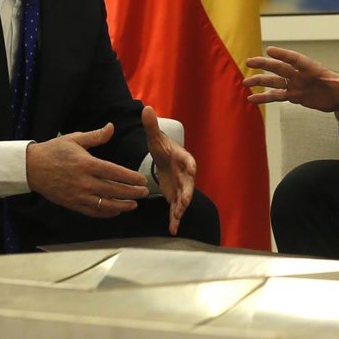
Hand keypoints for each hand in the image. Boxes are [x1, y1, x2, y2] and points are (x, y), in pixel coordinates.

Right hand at [26, 124, 149, 217]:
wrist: (31, 167)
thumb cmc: (54, 151)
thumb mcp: (74, 139)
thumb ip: (96, 136)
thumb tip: (112, 127)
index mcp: (86, 164)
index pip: (114, 173)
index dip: (130, 178)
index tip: (142, 180)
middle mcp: (84, 181)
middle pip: (113, 190)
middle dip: (132, 193)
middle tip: (144, 193)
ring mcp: (78, 195)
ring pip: (105, 204)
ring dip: (122, 205)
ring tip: (134, 204)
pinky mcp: (72, 204)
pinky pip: (92, 212)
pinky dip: (106, 213)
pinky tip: (116, 211)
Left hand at [142, 105, 194, 234]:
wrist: (164, 158)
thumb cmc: (162, 147)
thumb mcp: (155, 138)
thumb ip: (151, 125)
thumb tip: (146, 108)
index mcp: (183, 158)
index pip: (189, 161)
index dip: (191, 166)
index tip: (192, 170)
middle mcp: (186, 174)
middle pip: (189, 184)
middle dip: (187, 193)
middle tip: (185, 201)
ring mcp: (182, 187)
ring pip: (183, 199)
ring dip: (180, 209)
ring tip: (176, 218)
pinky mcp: (175, 196)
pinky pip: (176, 209)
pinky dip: (175, 219)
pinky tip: (172, 229)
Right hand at [245, 45, 338, 122]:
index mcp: (312, 69)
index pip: (296, 60)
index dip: (283, 54)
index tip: (270, 49)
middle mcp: (300, 75)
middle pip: (280, 68)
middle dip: (265, 64)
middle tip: (249, 61)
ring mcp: (295, 84)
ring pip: (274, 82)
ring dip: (260, 81)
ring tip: (245, 82)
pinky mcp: (293, 95)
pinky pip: (276, 96)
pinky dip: (264, 98)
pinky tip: (251, 99)